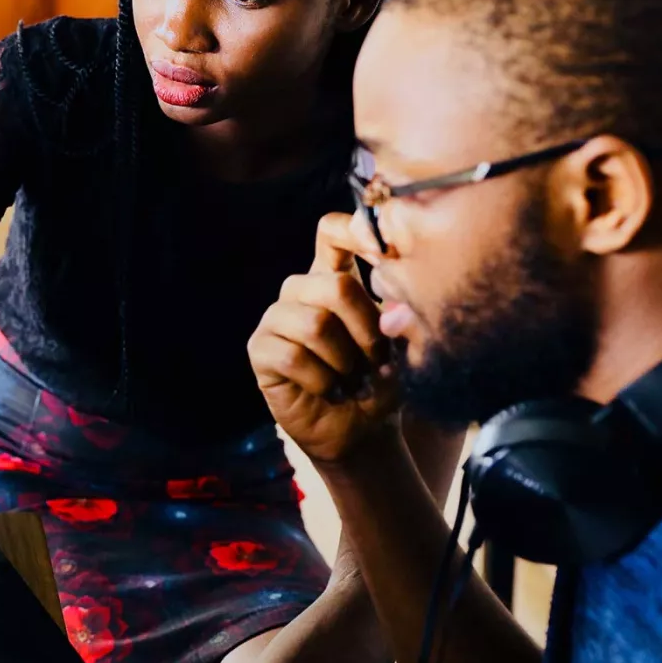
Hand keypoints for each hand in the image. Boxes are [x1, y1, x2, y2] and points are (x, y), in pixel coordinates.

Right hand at [249, 213, 400, 462]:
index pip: (331, 232)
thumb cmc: (380, 382)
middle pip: (335, 285)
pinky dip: (323, 380)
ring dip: (346, 361)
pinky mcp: (261, 349)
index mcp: (334, 278)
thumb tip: (393, 312)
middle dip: (367, 330)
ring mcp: (277, 319)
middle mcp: (302, 291)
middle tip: (377, 361)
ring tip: (354, 380)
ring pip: (315, 324)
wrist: (360, 431)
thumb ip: (398, 320)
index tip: (382, 254)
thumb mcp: (400, 347)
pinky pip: (292, 355)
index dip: (353, 231)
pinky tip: (330, 391)